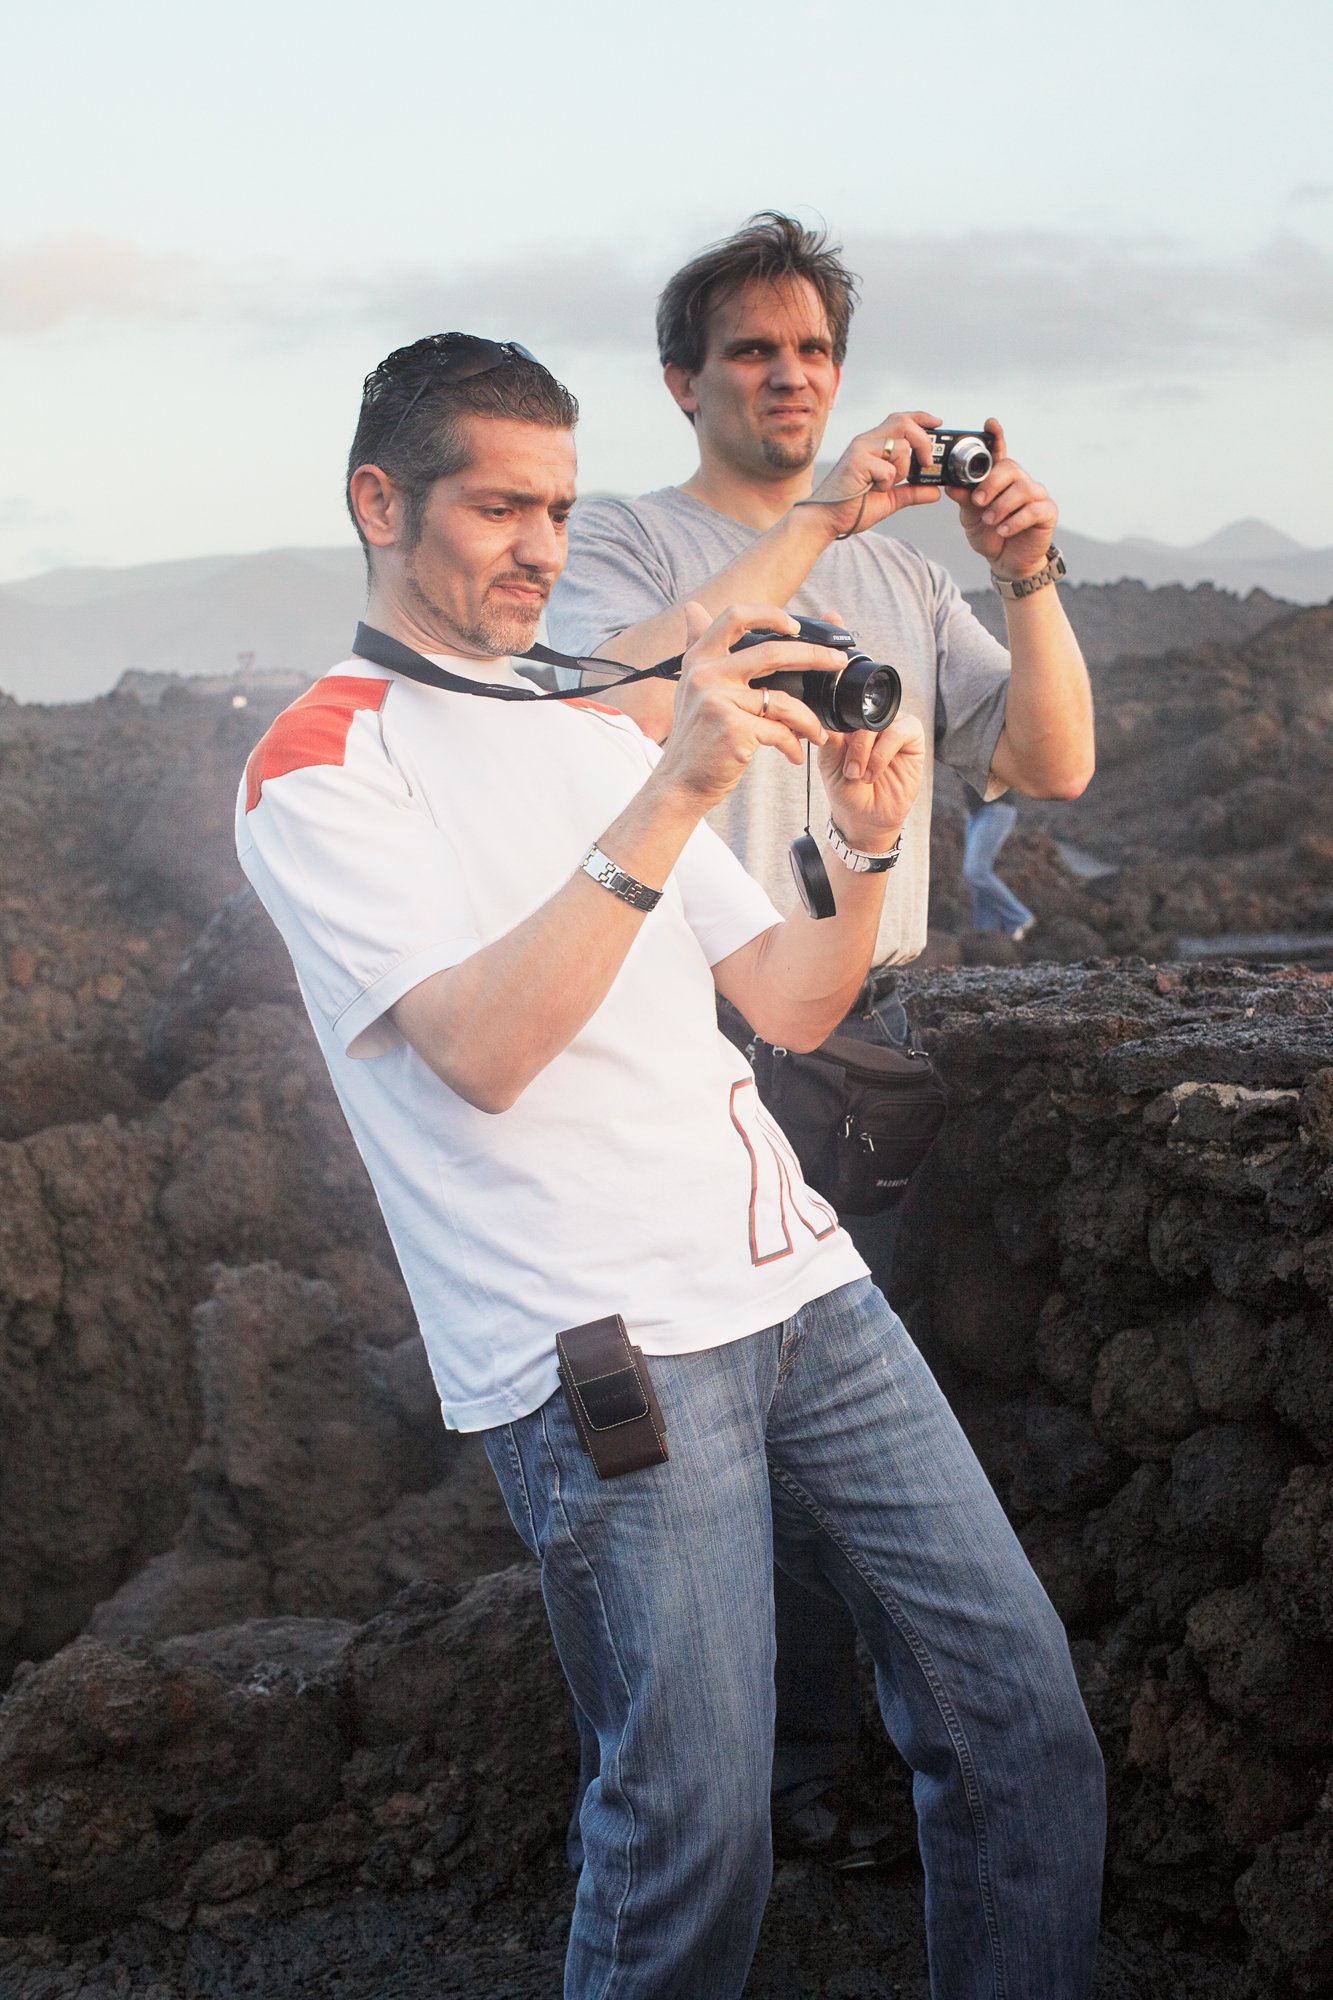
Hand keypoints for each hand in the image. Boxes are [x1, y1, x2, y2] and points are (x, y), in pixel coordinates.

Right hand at [654, 601, 844, 811]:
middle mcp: (705, 675)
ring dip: (809, 720)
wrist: (681, 783)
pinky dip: (793, 745)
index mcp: (699, 659)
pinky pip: (779, 731)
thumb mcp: (692, 688)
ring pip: (784, 701)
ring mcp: (718, 701)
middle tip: (837, 661)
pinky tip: (795, 755)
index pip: (735, 616)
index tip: (795, 626)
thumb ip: (699, 649)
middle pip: (772, 652)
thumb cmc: (697, 738)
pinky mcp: (733, 729)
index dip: (769, 614)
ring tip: (818, 733)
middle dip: (814, 656)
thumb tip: (692, 608)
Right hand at [804, 409, 943, 539]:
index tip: (937, 424)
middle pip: (904, 423)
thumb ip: (911, 492)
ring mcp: (861, 449)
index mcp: (873, 445)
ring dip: (902, 470)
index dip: (921, 418)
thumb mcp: (889, 499)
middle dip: (923, 441)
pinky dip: (887, 483)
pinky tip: (872, 490)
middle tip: (926, 462)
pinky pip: (889, 468)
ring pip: (900, 447)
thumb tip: (935, 492)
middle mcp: (867, 441)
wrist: (825, 520)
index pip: (901, 420)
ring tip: (885, 485)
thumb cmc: (852, 508)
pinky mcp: (857, 461)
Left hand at [819, 710, 925, 853]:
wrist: (866, 818)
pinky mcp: (912, 738)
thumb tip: (828, 720)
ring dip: (868, 751)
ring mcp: (893, 727)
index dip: (839, 731)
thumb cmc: (849, 792)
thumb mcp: (830, 766)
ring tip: (862, 776)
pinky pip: (900, 732)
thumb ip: (830, 741)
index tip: (834, 755)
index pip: (845, 711)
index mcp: (851, 724)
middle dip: (855, 747)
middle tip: (851, 772)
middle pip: (864, 716)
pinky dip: (883, 754)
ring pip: (881, 722)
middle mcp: (873, 723)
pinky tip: (875, 772)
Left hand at [946, 418, 1057, 580]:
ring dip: (1002, 505)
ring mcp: (1036, 495)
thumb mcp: (970, 517)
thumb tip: (950, 486)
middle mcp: (1020, 481)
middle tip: (978, 502)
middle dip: (992, 483)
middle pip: (1010, 467)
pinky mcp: (1047, 512)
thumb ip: (964, 500)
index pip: (999, 452)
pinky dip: (1016, 520)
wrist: (1005, 561)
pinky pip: (1034, 509)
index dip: (996, 437)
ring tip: (990, 521)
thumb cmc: (989, 534)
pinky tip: (1004, 530)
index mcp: (1000, 478)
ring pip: (1023, 488)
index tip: (990, 424)